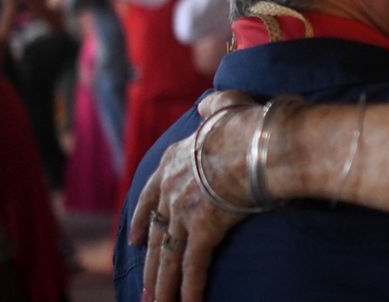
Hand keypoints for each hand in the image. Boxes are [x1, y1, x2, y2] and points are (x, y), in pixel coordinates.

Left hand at [130, 91, 256, 301]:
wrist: (256, 142)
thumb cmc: (248, 124)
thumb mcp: (224, 106)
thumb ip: (212, 107)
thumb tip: (207, 105)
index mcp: (173, 161)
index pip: (148, 196)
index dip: (138, 220)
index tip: (132, 238)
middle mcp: (171, 190)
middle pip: (154, 235)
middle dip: (149, 266)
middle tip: (143, 289)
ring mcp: (183, 212)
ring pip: (167, 257)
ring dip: (162, 286)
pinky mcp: (202, 231)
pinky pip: (194, 266)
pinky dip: (190, 288)